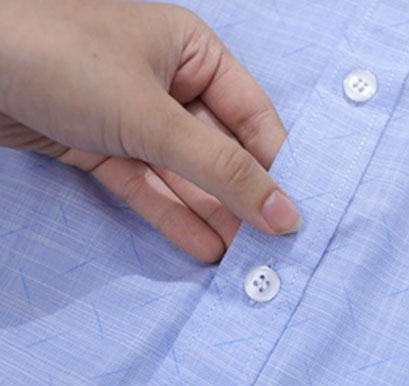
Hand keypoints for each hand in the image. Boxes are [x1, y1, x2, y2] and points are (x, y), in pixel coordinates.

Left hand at [0, 0, 301, 262]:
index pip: (252, 119)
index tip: (295, 213)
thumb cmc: (65, 61)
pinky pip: (149, 188)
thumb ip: (223, 170)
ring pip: (185, 176)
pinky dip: (173, 217)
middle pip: (219, 152)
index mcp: (194, 55)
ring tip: (241, 259)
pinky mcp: (106, 150)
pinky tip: (203, 248)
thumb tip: (283, 213)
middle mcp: (169, 86)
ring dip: (211, 216)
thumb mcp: (155, 118)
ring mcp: (136, 121)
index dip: (277, 167)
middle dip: (242, 200)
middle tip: (268, 248)